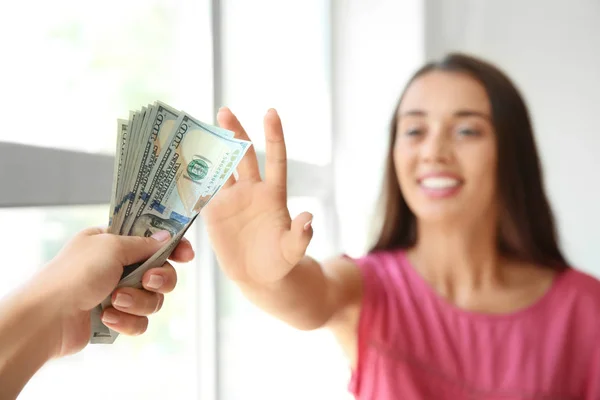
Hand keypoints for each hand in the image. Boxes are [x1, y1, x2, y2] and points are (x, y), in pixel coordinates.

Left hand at [34, 227, 193, 357]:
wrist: (48, 318)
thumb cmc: (74, 275)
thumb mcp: (111, 246)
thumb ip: (144, 243)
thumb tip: (167, 237)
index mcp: (113, 243)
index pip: (153, 240)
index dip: (173, 247)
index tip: (186, 255)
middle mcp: (117, 267)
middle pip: (161, 272)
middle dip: (159, 279)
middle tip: (148, 280)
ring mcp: (116, 293)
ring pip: (153, 299)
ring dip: (138, 302)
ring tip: (115, 301)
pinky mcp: (115, 318)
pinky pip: (140, 322)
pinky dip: (127, 320)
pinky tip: (108, 317)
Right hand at [202, 107, 312, 284]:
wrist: (258, 277)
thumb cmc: (280, 262)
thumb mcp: (292, 251)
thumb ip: (300, 236)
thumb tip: (309, 219)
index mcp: (273, 195)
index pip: (275, 159)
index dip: (273, 136)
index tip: (271, 112)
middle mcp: (252, 191)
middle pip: (244, 155)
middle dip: (235, 133)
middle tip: (224, 111)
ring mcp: (231, 200)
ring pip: (220, 167)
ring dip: (210, 149)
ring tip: (196, 129)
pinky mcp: (214, 212)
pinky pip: (202, 190)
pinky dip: (192, 176)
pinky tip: (179, 159)